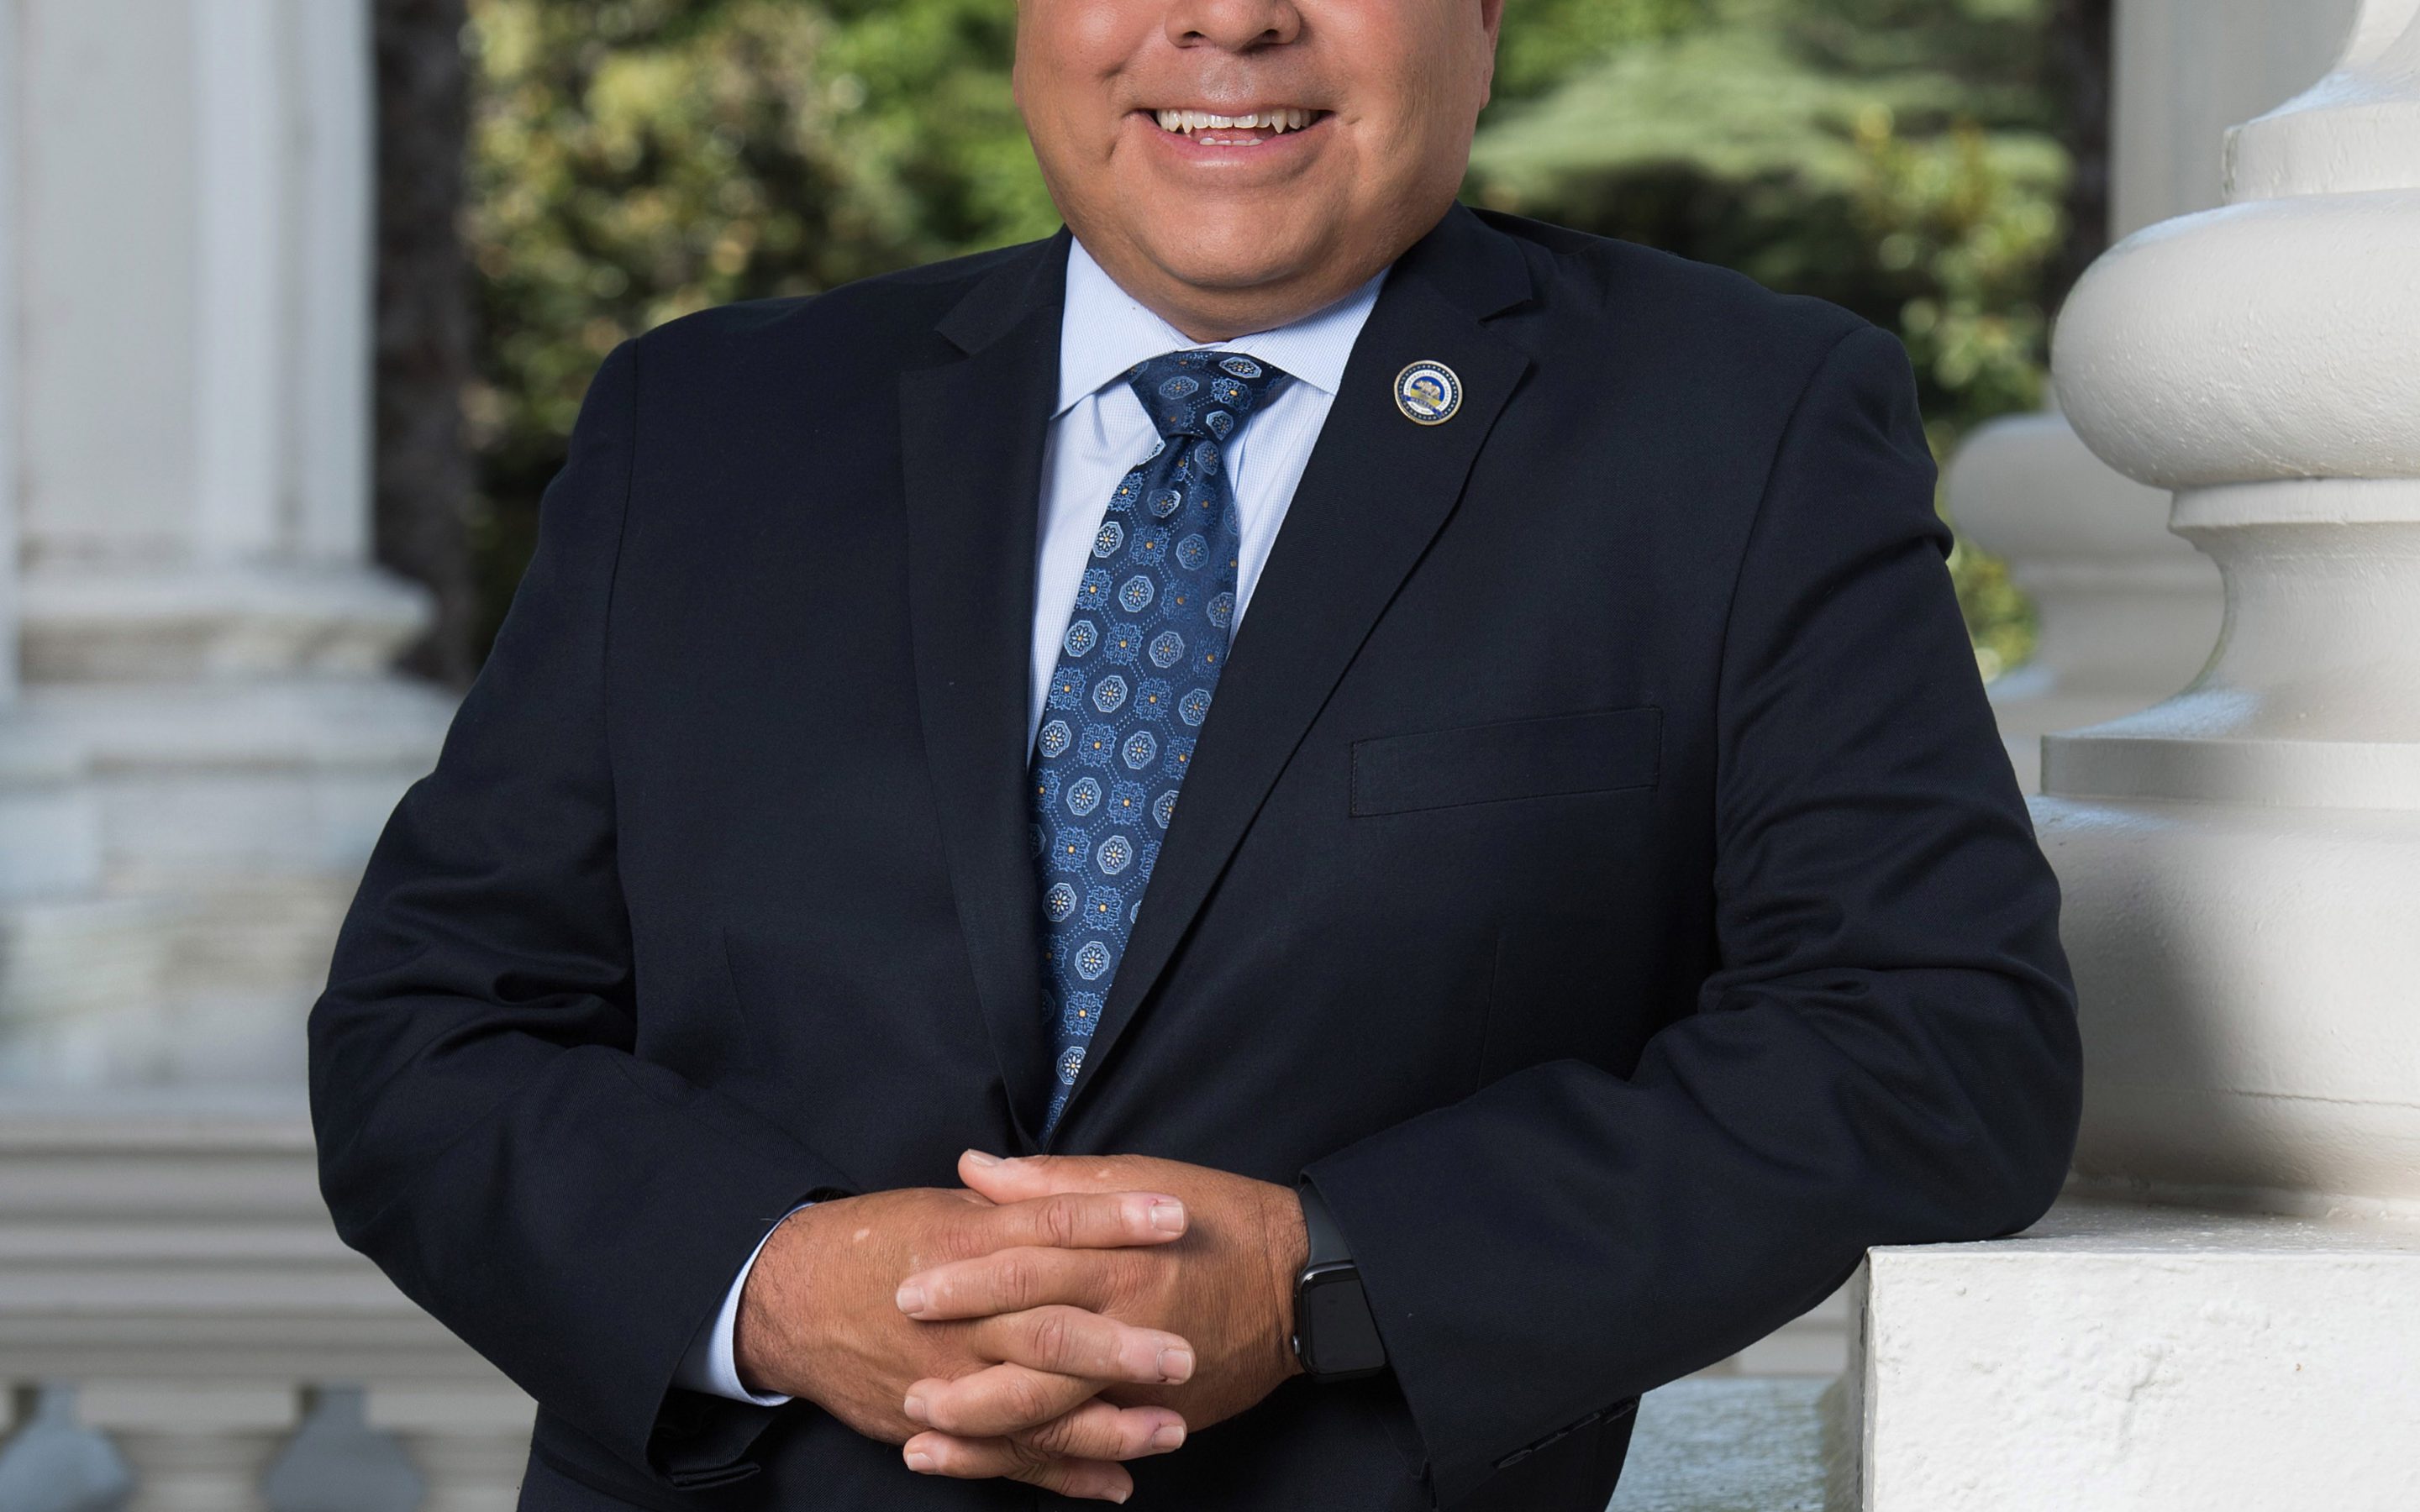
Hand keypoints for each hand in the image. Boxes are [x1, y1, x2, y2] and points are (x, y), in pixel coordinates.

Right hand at [736, 1185, 1199, 1500]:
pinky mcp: (935, 1427)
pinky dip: (1063, 1474)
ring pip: (1034, 1408)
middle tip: (1184, 1355)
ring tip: (1171, 1429)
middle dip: (1120, 1347)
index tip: (1177, 1217)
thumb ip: (1008, 1204)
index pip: (1053, 1226)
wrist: (790, 1300)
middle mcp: (961, 1317)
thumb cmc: (873, 1243)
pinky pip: (1006, 1457)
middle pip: (1050, 1330)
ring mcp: (948, 1379)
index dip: (1115, 1220)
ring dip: (1106, 1426)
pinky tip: (1118, 1483)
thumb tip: (1067, 1183)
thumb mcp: (942, 1210)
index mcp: (967, 1244)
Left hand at [893, 1152, 1308, 1472]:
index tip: (907, 1290)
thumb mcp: (1136, 1178)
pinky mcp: (1160, 1415)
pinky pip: (1090, 1446)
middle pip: (1026, 1350)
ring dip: (982, 1426)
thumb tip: (975, 1171)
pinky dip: (1040, 1462)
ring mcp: (1143, 1375)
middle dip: (959, 1368)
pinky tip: (992, 1464)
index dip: (962, 1282)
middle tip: (901, 1377)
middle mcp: (1124, 1318)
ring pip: (1051, 1411)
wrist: (1301, 1281)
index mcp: (1113, 1254)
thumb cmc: (1218, 1217)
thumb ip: (1051, 1184)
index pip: (1022, 1268)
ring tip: (919, 1433)